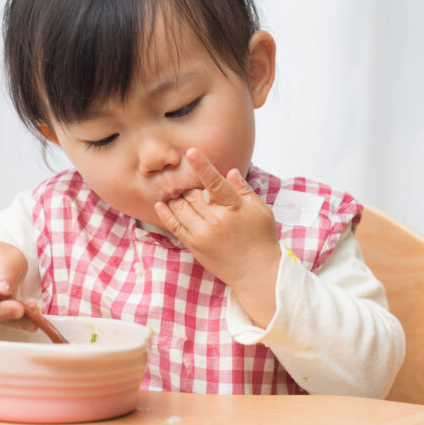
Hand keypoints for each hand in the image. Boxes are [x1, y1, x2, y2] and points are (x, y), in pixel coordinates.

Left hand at [154, 149, 279, 292]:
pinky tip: (161, 204)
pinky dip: (166, 213)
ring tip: (174, 189)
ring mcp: (202, 234)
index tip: (191, 152)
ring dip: (176, 196)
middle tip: (184, 177)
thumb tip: (230, 170)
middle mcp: (216, 220)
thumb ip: (244, 190)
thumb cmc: (262, 239)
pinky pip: (174, 226)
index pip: (215, 182)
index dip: (202, 166)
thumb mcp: (260, 211)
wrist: (256, 273)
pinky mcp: (194, 245)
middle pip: (193, 193)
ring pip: (181, 207)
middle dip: (187, 183)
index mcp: (234, 208)